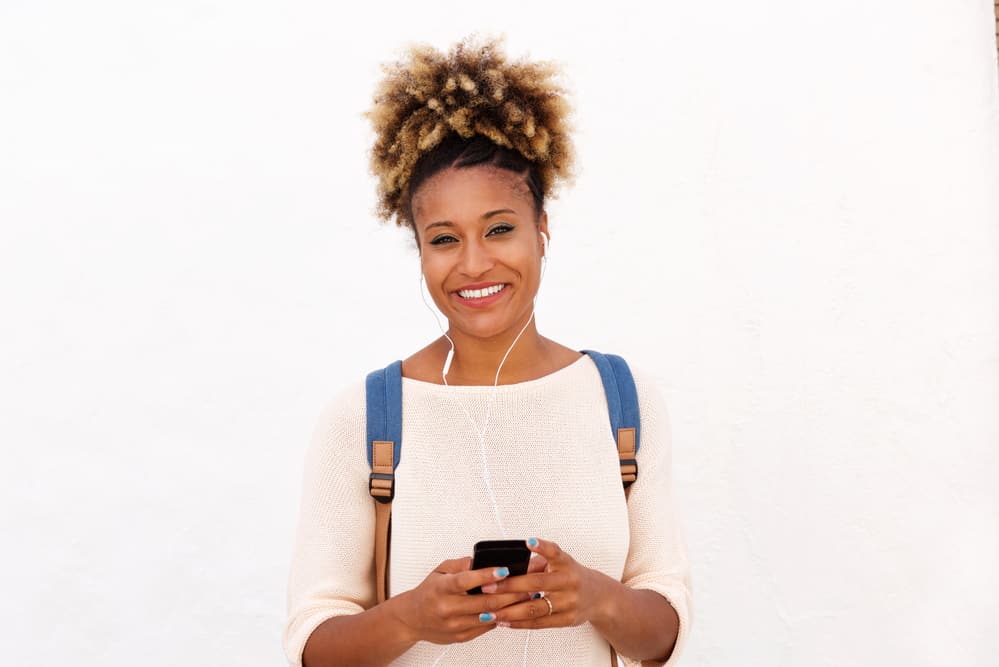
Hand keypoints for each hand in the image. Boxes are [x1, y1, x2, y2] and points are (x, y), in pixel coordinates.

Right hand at [391, 556, 532, 643]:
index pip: (466, 580)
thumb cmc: (429, 592)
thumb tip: (479, 560)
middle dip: (510, 593)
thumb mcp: (439, 571)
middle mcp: (447, 608)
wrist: (412, 619)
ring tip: (527, 597)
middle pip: (484, 601)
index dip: (487, 575)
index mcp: (442, 588)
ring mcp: (455, 625)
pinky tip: (513, 609)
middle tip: (528, 584)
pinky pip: (486, 627)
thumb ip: (460, 564)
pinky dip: (500, 617)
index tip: (504, 569)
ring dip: (510, 607)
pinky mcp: (461, 636)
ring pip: (489, 616)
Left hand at [487, 537, 612, 628]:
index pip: (554, 552)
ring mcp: (569, 602)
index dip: (542, 547)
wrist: (599, 597)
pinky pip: (539, 623)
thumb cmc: (570, 576)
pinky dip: (520, 623)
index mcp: (566, 563)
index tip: (528, 541)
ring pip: (535, 608)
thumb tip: (506, 570)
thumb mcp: (559, 564)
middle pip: (537, 584)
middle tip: (487, 586)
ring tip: (490, 612)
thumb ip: (536, 565)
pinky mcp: (567, 620)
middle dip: (509, 586)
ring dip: (510, 611)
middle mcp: (570, 582)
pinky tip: (504, 622)